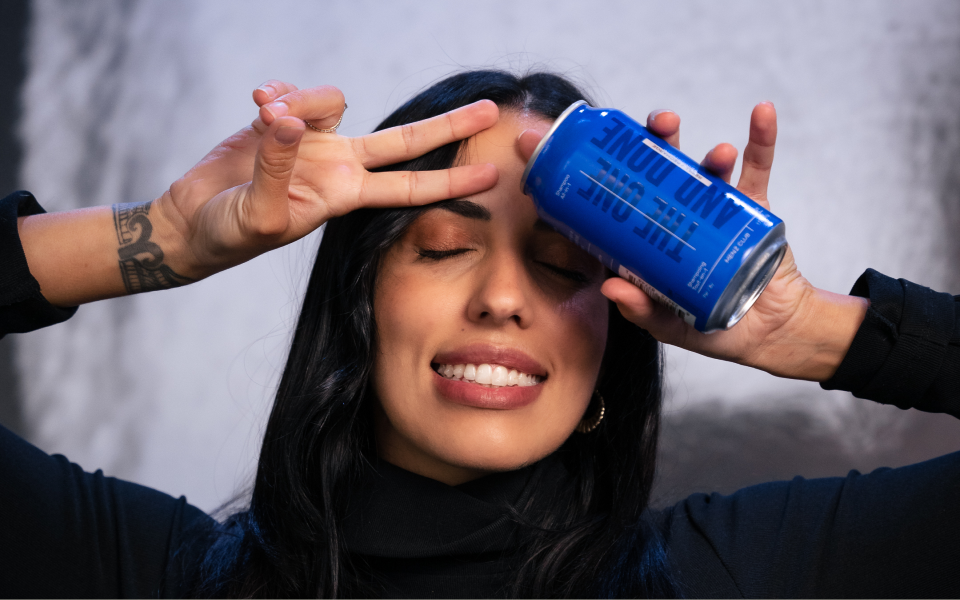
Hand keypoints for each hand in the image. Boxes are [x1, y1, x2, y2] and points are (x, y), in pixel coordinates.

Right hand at [156, 81, 499, 278]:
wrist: (192, 224)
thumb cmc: (229, 236)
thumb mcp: (260, 213)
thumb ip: (278, 167)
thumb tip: (289, 120)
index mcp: (344, 194)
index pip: (409, 186)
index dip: (450, 179)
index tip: (491, 175)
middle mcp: (338, 164)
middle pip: (405, 140)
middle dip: (447, 125)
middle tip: (490, 109)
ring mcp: (313, 141)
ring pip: (331, 99)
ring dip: (301, 98)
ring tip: (262, 113)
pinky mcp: (281, 122)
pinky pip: (291, 91)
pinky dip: (276, 90)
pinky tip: (256, 101)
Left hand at [519, 105, 867, 380]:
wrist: (768, 334)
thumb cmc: (709, 327)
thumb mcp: (667, 324)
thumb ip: (640, 308)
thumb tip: (609, 286)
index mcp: (648, 234)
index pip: (618, 196)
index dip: (598, 167)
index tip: (575, 139)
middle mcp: (677, 213)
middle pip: (662, 168)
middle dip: (659, 141)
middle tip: (660, 125)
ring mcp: (714, 209)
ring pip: (707, 169)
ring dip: (712, 154)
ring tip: (720, 152)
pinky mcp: (752, 211)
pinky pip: (758, 170)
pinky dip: (762, 141)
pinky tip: (762, 113)